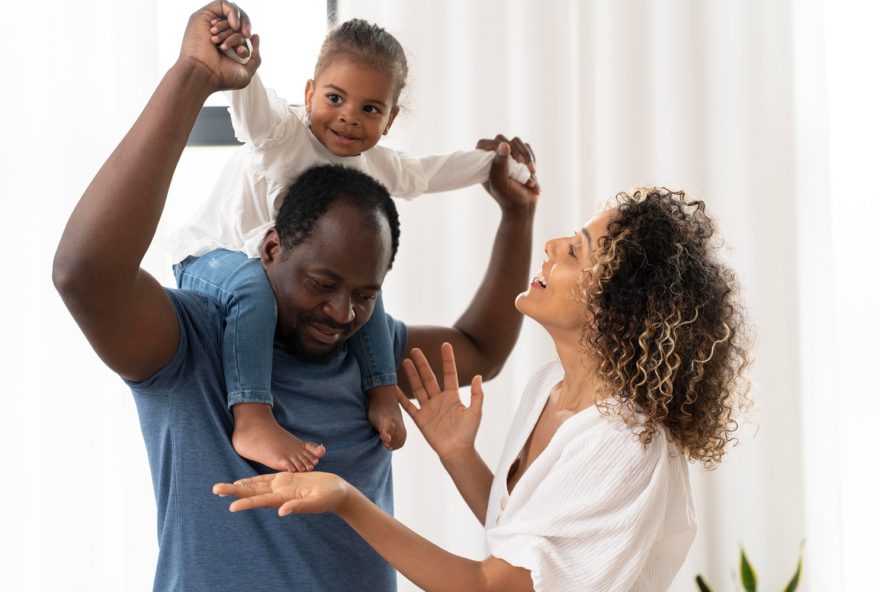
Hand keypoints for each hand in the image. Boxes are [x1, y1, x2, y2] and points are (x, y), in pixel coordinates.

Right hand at [178, 1, 259, 90]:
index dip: (246, 40)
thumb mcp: (246, 72)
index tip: (241, 53)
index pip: (242, 33)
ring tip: (225, 45)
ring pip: (231, 14)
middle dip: (243, 31)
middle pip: (238, 22)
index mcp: (226, 45)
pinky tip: (234, 26)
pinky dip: (234, 13)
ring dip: (234, 30)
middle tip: (243, 40)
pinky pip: (224, 4)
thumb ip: (255, 56)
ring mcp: (210, 24)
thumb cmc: (222, 77)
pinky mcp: (203, 16)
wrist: (204, 74)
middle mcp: (217, 33)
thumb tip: (256, 35)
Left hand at [213, 471, 350, 515]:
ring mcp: (281, 487)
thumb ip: (300, 506)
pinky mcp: (285, 480)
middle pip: (252, 493)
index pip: (261, 501)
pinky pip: (265, 480)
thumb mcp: (317, 502)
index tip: (231, 506)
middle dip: (234, 491)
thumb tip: (282, 512)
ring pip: (255, 486)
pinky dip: (252, 481)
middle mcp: (278, 494)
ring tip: (221, 488)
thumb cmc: (329, 497)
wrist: (337, 492)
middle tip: (215, 489)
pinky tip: (241, 482)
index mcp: (284, 500)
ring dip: (239, 487)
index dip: (247, 503)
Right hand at [396, 343, 483, 461]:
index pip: (449, 374)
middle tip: (415, 349)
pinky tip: (394, 386)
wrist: (457, 451)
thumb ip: (477, 395)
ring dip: (412, 375)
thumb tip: (478, 376)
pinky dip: (401, 396)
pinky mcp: (420, 419)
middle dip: (423, 364)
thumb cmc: (468, 433)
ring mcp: (429, 408)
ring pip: (418, 387)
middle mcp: (439, 399)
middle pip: (429, 378)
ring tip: (406, 361)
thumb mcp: (475, 412)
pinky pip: (408, 405)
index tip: (445, 345)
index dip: (448, 359)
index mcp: (453, 396)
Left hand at [477, 134, 540, 200]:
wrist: (524, 204)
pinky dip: (531, 158)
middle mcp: (495, 156)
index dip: (492, 145)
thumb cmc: (508, 196)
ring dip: (525, 155)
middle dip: (514, 151)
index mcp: (484, 163)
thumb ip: (500, 164)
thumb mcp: (501, 183)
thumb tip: (504, 144)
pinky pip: (527, 146)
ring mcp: (509, 154)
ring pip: (516, 141)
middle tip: (521, 164)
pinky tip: (532, 171)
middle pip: (501, 138)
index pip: (483, 143)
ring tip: (531, 171)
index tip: (505, 153)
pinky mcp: (521, 155)